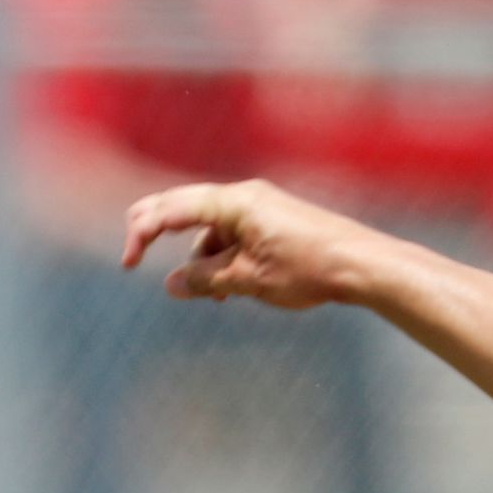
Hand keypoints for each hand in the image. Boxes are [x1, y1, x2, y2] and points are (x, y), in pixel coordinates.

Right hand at [121, 179, 370, 309]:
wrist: (364, 265)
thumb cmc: (309, 269)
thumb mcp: (249, 281)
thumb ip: (206, 280)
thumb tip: (170, 285)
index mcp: (233, 202)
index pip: (171, 209)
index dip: (142, 232)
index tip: (128, 262)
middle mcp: (245, 196)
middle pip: (184, 207)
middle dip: (156, 230)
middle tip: (132, 253)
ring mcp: (262, 207)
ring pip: (213, 228)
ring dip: (202, 259)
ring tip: (213, 296)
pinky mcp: (276, 221)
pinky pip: (236, 235)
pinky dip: (224, 258)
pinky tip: (232, 289)